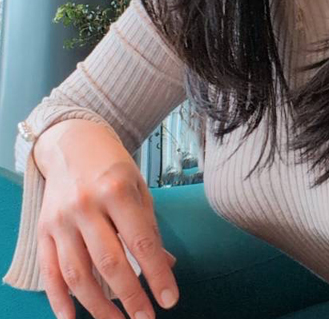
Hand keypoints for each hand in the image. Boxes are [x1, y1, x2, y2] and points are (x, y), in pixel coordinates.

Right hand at [35, 121, 179, 318]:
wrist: (72, 143)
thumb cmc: (111, 167)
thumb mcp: (138, 186)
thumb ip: (149, 226)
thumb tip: (167, 265)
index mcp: (116, 190)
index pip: (141, 240)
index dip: (156, 273)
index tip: (170, 299)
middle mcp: (86, 205)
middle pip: (109, 261)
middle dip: (130, 296)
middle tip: (146, 318)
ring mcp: (61, 219)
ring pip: (78, 273)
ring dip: (97, 306)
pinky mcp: (43, 230)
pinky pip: (49, 271)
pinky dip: (58, 300)